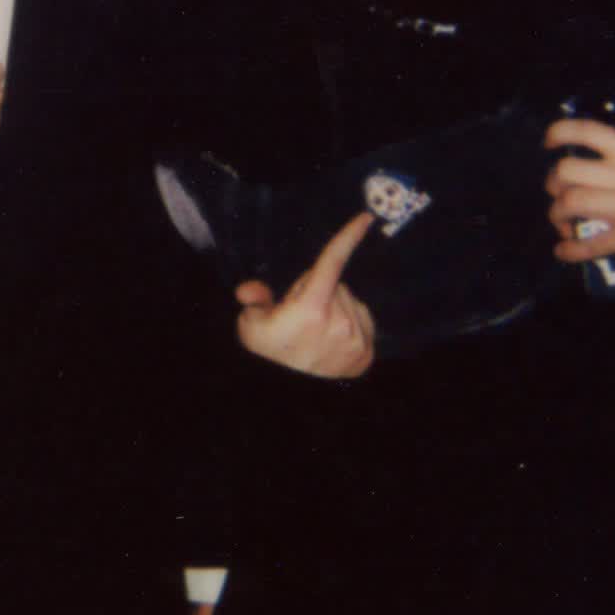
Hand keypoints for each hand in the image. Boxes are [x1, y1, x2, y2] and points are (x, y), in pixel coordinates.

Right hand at [235, 212, 375, 377]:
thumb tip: (249, 291)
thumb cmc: (267, 355)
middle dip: (319, 292)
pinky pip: (362, 324)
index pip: (332, 262)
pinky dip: (348, 326)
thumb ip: (254, 299)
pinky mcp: (365, 354)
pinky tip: (330, 341)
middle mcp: (339, 321)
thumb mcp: (250, 324)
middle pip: (337, 286)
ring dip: (335, 309)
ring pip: (350, 304)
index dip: (348, 236)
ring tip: (314, 332)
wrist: (287, 396)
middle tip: (299, 315)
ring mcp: (355, 339)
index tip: (366, 218)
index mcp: (311, 307)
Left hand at [545, 118, 614, 271]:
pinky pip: (589, 242)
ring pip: (571, 202)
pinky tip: (564, 251)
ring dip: (557, 214)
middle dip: (553, 182)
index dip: (561, 132)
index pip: (590, 132)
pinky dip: (570, 249)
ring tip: (562, 221)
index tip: (549, 142)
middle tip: (557, 191)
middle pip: (569, 170)